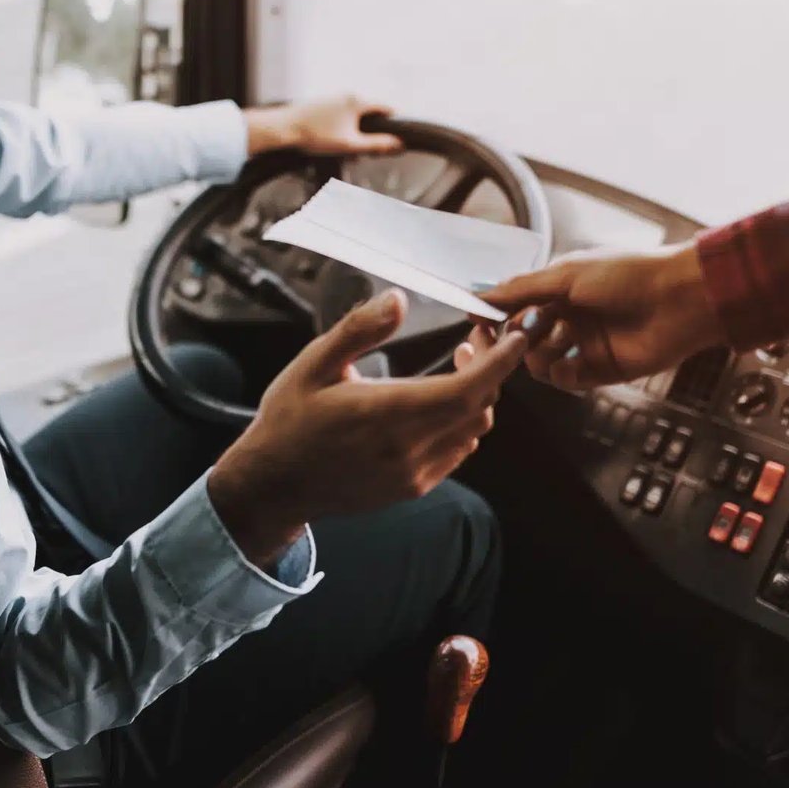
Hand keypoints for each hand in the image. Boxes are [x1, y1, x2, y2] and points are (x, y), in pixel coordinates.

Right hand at [208, 290, 526, 565]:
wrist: (274, 485)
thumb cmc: (289, 420)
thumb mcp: (313, 364)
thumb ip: (359, 330)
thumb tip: (397, 299)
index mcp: (385, 413)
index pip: (466, 389)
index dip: (499, 362)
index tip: (514, 336)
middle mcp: (407, 449)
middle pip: (479, 408)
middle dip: (490, 370)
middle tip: (475, 341)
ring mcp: (413, 474)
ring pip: (473, 431)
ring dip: (476, 398)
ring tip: (457, 368)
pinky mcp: (412, 488)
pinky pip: (457, 452)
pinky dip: (462, 423)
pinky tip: (440, 403)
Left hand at [244, 94, 402, 156]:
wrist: (283, 129)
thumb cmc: (316, 135)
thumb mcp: (350, 144)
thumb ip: (376, 145)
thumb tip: (399, 144)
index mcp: (357, 101)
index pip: (386, 107)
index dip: (394, 123)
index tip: (397, 137)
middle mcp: (346, 95)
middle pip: (369, 114)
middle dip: (370, 134)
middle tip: (367, 153)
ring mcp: (333, 98)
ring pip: (353, 117)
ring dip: (355, 135)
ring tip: (347, 153)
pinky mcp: (322, 105)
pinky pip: (340, 117)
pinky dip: (342, 130)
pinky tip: (333, 144)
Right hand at [472, 243, 724, 390]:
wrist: (680, 300)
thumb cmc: (629, 275)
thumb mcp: (567, 275)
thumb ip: (522, 289)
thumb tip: (481, 294)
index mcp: (561, 288)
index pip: (516, 306)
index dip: (496, 315)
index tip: (478, 321)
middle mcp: (570, 316)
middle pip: (523, 337)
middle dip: (516, 337)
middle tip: (519, 335)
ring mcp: (585, 344)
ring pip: (540, 361)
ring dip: (541, 355)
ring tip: (557, 343)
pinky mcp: (601, 370)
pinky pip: (567, 379)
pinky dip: (563, 373)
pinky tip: (573, 362)